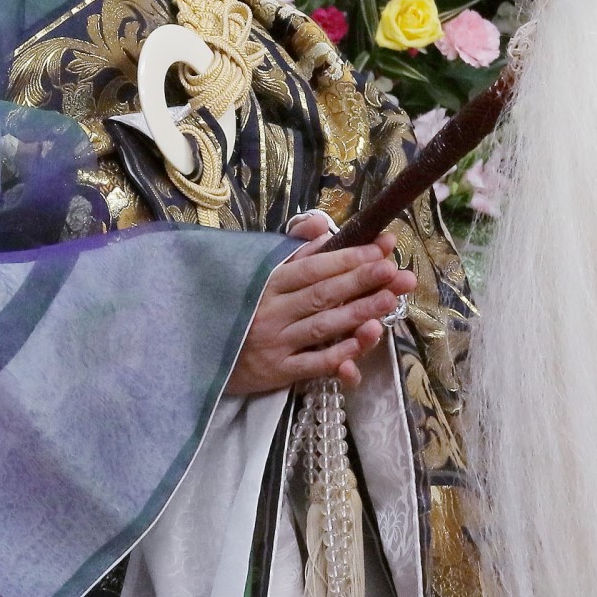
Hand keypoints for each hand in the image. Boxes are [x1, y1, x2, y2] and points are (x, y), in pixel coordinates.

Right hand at [227, 219, 414, 396]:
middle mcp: (271, 311)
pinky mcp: (278, 372)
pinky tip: (365, 339)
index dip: (347, 258)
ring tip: (389, 299)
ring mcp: (275, 343)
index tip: (379, 249)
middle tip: (393, 270)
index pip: (312, 268)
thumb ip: (294, 250)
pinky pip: (315, 362)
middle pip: (322, 294)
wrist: (203, 354)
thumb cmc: (241, 308)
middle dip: (361, 281)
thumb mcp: (259, 273)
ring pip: (323, 327)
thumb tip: (321, 224)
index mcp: (267, 283)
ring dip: (358, 312)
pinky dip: (341, 352)